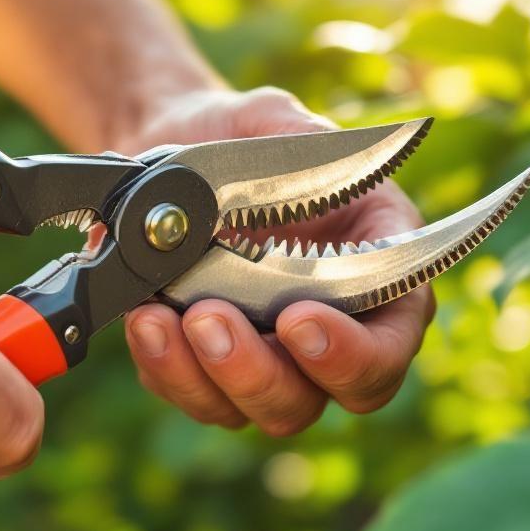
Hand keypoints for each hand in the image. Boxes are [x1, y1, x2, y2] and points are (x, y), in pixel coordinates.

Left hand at [119, 88, 435, 434]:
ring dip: (202, 375)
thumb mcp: (273, 120)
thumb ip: (302, 142)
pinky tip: (142, 318)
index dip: (352, 356)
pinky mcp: (204, 369)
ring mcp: (265, 359)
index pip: (387, 350)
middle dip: (258, 372)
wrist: (165, 151)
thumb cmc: (238, 137)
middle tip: (209, 319)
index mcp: (374, 277)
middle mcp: (326, 333)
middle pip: (311, 398)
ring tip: (158, 319)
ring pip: (248, 409)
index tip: (297, 321)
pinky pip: (189, 393)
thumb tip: (321, 158)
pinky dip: (163, 365)